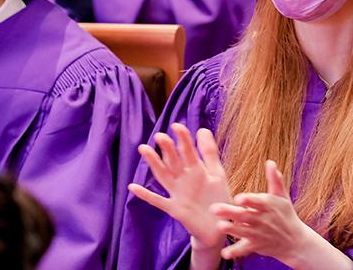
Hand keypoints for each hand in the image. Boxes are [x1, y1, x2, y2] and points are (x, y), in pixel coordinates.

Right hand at [128, 123, 231, 248]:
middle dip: (167, 148)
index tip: (176, 126)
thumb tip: (202, 129)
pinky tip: (133, 187)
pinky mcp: (175, 209)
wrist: (219, 226)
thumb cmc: (218, 198)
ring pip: (163, 175)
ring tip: (144, 149)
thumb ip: (210, 154)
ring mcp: (177, 193)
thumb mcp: (217, 174)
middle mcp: (184, 179)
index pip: (188, 151)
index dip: (183, 139)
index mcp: (196, 170)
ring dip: (154, 163)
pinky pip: (158, 201)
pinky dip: (146, 195)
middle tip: (160, 136)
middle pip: (173, 161)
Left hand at [210, 161, 305, 262]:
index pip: (258, 202)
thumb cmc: (286, 214)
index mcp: (268, 205)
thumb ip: (275, 180)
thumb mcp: (282, 196)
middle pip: (245, 216)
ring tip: (219, 226)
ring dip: (231, 230)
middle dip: (230, 213)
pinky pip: (244, 249)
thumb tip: (270, 162)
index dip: (249, 200)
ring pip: (243, 232)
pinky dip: (235, 252)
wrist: (295, 241)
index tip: (238, 198)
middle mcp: (262, 219)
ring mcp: (258, 233)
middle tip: (214, 208)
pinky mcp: (255, 245)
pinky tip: (225, 253)